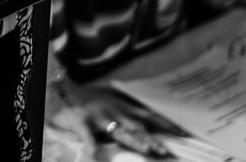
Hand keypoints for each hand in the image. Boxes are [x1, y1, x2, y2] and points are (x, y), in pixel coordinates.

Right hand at [49, 77, 177, 158]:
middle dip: (152, 138)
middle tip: (166, 150)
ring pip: (119, 131)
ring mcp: (98, 117)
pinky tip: (95, 155)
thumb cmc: (88, 96)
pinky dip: (91, 145)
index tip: (183, 133)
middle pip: (137, 126)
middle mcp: (114, 111)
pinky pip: (87, 136)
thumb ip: (127, 105)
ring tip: (147, 149)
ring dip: (134, 140)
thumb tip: (148, 114)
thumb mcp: (110, 96)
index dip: (166, 125)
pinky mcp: (82, 122)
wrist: (62, 90)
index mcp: (122, 106)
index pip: (149, 116)